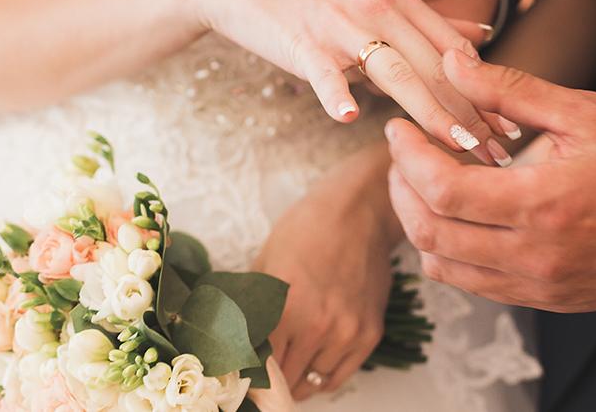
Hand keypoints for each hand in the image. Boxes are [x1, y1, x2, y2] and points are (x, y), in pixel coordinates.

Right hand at [190, 0, 509, 163]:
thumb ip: (425, 19)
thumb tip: (481, 37)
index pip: (454, 53)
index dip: (487, 93)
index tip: (513, 131)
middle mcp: (377, 7)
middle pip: (436, 67)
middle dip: (473, 113)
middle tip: (502, 156)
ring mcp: (340, 24)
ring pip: (396, 71)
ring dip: (430, 111)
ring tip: (457, 148)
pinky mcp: (301, 40)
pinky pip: (323, 70)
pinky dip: (335, 93)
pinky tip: (348, 119)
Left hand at [254, 146, 397, 399]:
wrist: (358, 213)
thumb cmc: (306, 230)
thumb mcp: (264, 263)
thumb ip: (248, 306)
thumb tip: (226, 336)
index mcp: (282, 309)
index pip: (254, 362)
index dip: (244, 368)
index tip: (239, 367)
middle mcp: (316, 327)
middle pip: (281, 379)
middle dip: (267, 376)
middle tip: (260, 368)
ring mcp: (346, 334)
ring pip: (309, 383)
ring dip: (294, 379)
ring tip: (285, 364)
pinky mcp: (369, 335)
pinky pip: (337, 377)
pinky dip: (320, 379)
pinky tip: (308, 368)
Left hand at [385, 50, 595, 311]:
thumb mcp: (583, 112)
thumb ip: (511, 90)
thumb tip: (452, 62)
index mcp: (541, 203)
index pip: (442, 190)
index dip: (407, 158)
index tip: (398, 130)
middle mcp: (532, 254)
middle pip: (431, 234)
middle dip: (402, 189)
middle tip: (402, 154)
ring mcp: (537, 285)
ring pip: (443, 267)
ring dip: (420, 224)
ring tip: (423, 183)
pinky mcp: (544, 299)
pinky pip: (473, 284)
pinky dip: (449, 253)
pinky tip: (457, 216)